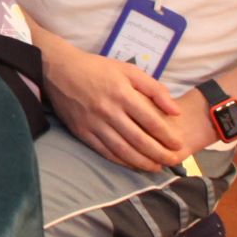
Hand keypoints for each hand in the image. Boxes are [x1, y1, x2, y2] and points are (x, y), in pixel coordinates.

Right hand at [41, 41, 198, 172]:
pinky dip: (120, 161)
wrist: (58, 70)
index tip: (178, 144)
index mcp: (122, 94)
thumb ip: (154, 89)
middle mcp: (108, 111)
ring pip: (122, 149)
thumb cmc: (97, 68)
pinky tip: (132, 164)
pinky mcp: (81, 131)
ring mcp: (93, 123)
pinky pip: (104, 151)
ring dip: (141, 162)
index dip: (167, 136)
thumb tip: (175, 111)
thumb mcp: (128, 70)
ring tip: (156, 167)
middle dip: (159, 153)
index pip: (151, 121)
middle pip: (139, 139)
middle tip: (173, 161)